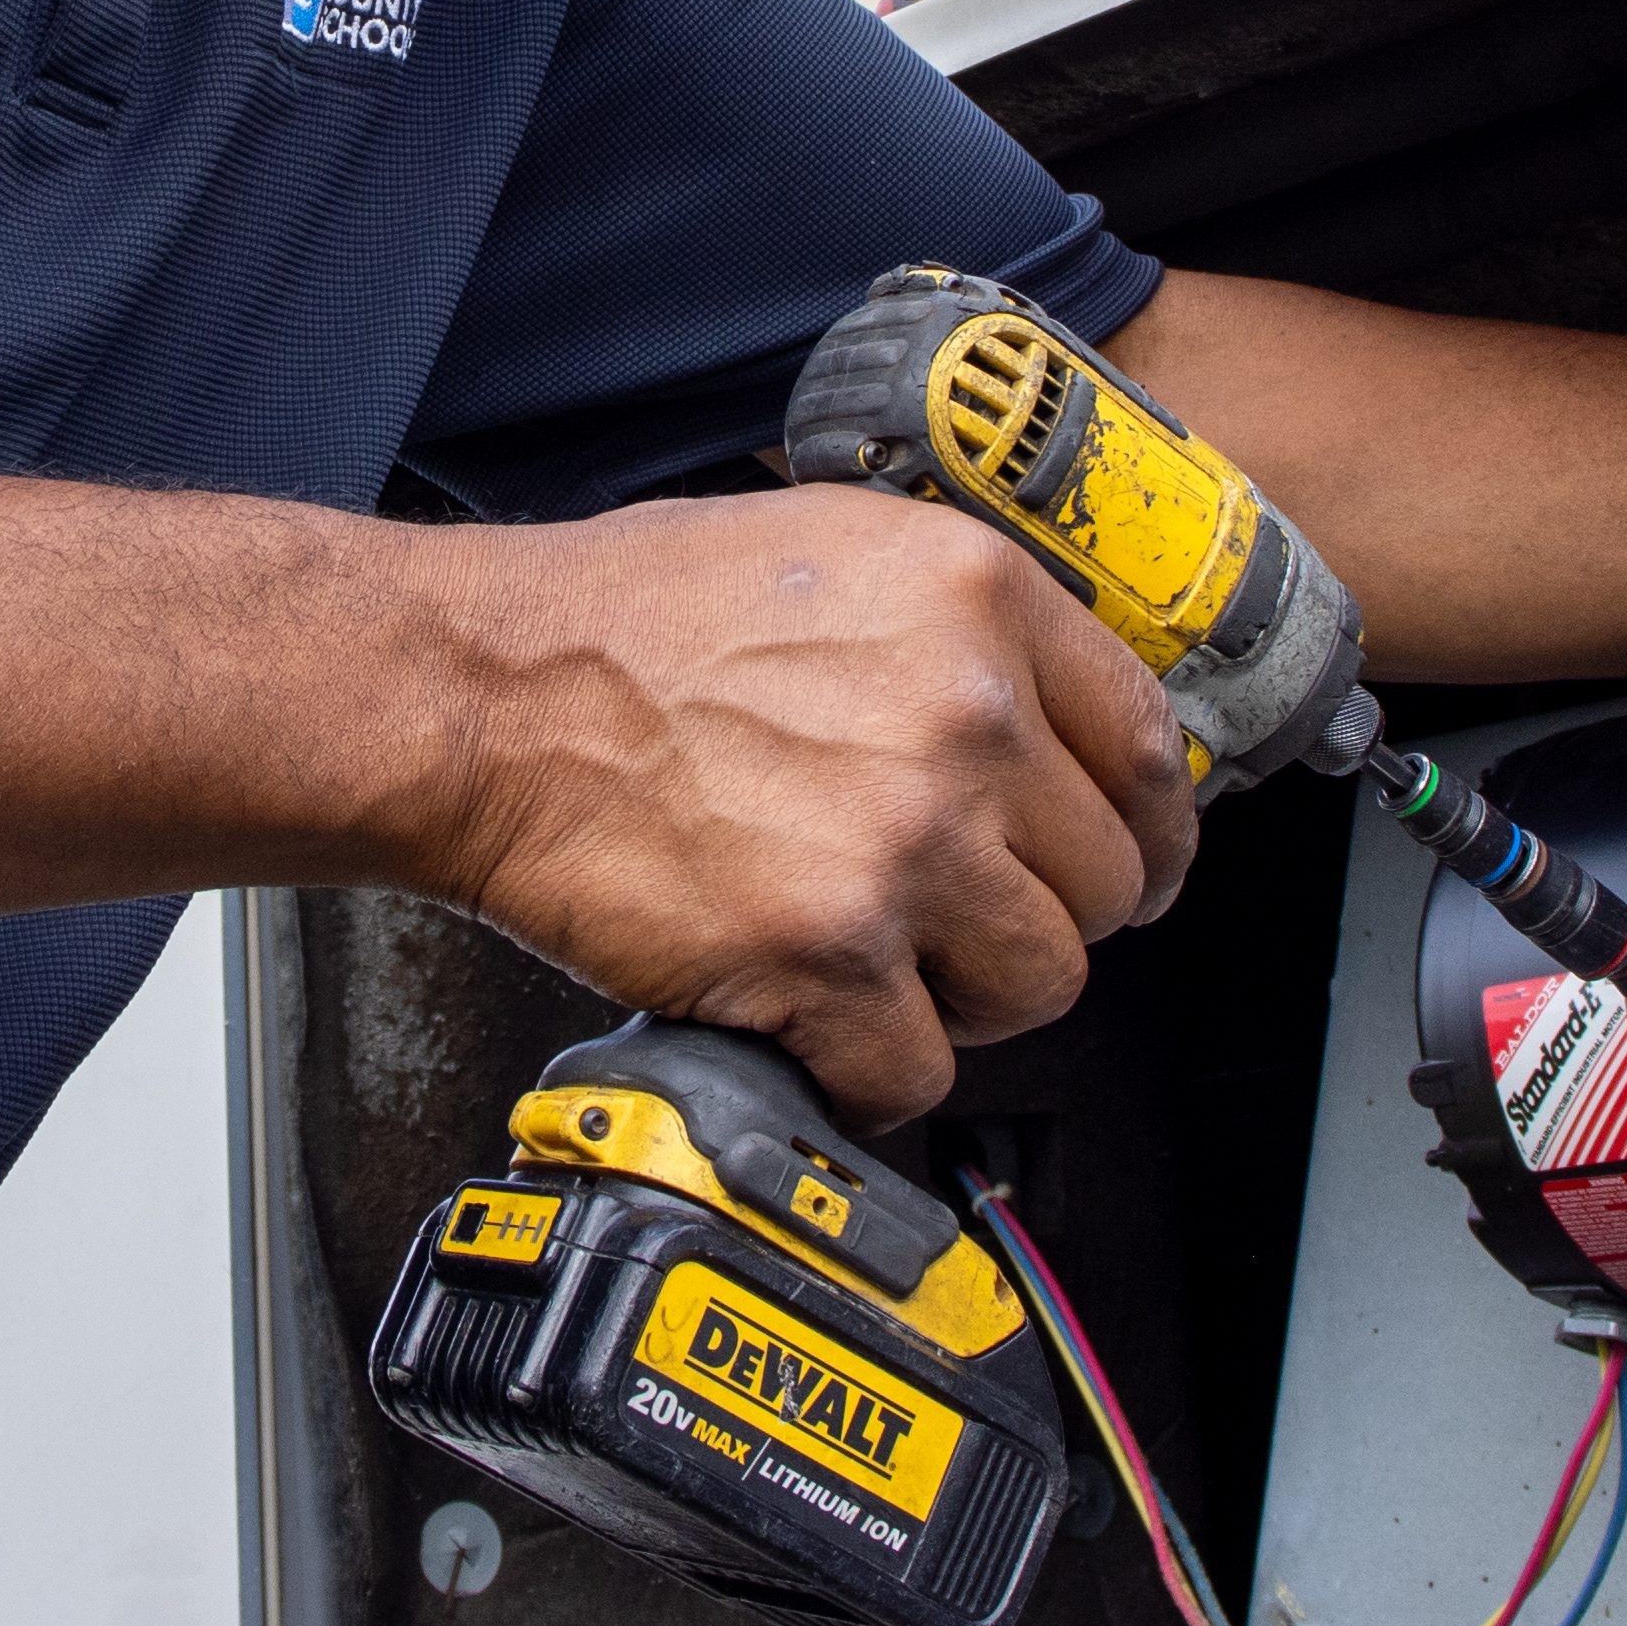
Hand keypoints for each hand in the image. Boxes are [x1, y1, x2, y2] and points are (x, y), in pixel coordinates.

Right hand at [402, 487, 1198, 1126]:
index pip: (1147, 746)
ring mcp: (903, 841)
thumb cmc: (614, 620)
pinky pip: (919, 1070)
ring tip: (885, 973)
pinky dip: (871, 1073)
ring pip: (1042, 984)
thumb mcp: (827, 553)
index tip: (1131, 869)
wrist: (479, 697)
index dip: (1147, 832)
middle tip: (961, 925)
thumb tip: (1036, 716)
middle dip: (1041, 918)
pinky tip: (815, 1028)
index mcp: (976, 600)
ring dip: (969, 1001)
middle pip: (1107, 881)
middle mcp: (964, 717)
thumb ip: (952, 629)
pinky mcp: (830, 956)